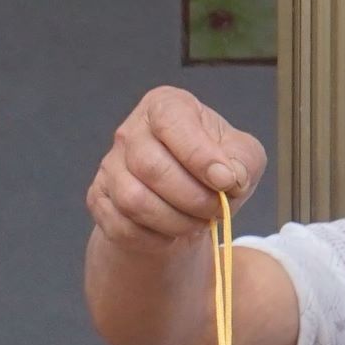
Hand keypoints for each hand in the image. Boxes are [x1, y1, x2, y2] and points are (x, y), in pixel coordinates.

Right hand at [87, 88, 264, 253]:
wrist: (183, 201)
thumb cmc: (211, 169)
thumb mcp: (242, 156)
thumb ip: (244, 160)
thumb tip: (230, 178)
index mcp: (166, 106)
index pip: (172, 123)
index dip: (199, 155)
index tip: (225, 181)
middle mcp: (131, 131)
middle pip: (152, 167)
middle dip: (192, 198)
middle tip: (216, 210)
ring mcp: (110, 166)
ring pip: (134, 201)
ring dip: (174, 221)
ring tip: (196, 223)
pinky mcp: (99, 198)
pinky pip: (121, 226)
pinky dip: (153, 238)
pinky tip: (171, 234)